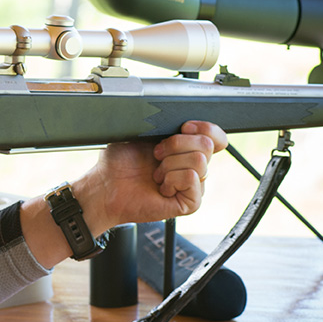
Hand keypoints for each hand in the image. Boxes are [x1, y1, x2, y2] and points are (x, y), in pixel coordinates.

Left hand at [20, 121, 226, 267]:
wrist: (105, 187)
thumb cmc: (118, 164)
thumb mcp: (142, 133)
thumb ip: (166, 125)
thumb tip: (186, 119)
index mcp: (184, 150)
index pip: (216, 136)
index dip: (204, 128)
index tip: (182, 127)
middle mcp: (191, 167)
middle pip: (207, 144)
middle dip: (176, 144)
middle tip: (156, 155)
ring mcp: (192, 186)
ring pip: (199, 161)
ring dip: (170, 164)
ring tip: (155, 174)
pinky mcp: (189, 202)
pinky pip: (192, 178)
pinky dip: (171, 178)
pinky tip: (160, 186)